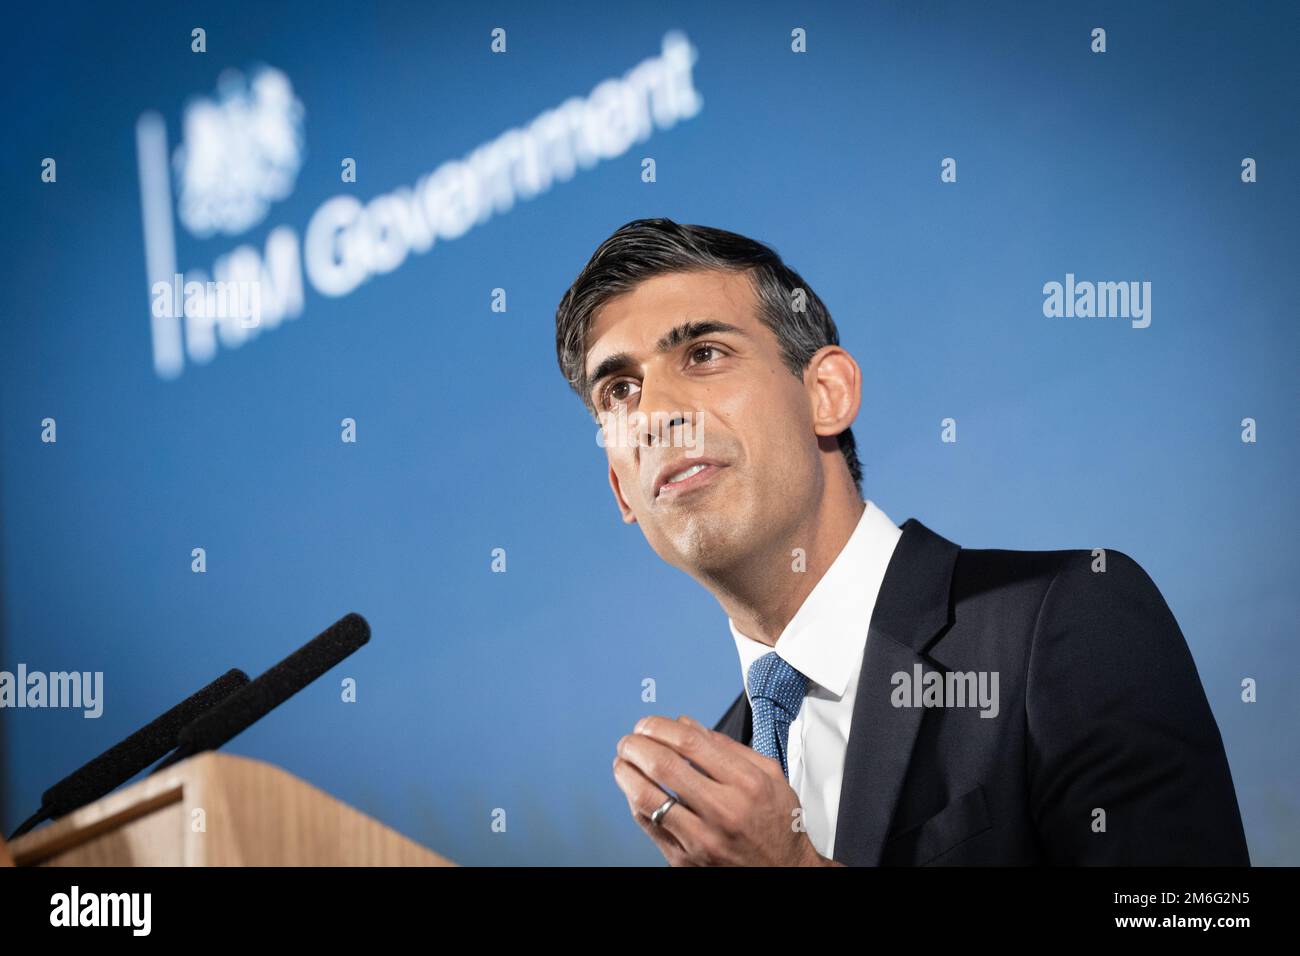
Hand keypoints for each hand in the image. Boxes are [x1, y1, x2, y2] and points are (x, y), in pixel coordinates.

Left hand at [612, 714, 840, 865]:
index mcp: (746, 783)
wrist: (784, 872)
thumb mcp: (770, 776)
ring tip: (623, 761)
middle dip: (636, 745)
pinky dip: (636, 802)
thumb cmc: (777, 824)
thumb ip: (729, 747)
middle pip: (663, 766)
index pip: (689, 743)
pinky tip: (635, 789)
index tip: (648, 724)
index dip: (659, 727)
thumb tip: (687, 725)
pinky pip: (649, 825)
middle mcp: (723, 811)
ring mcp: (701, 838)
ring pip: (647, 798)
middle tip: (630, 739)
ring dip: (626, 773)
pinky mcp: (685, 860)